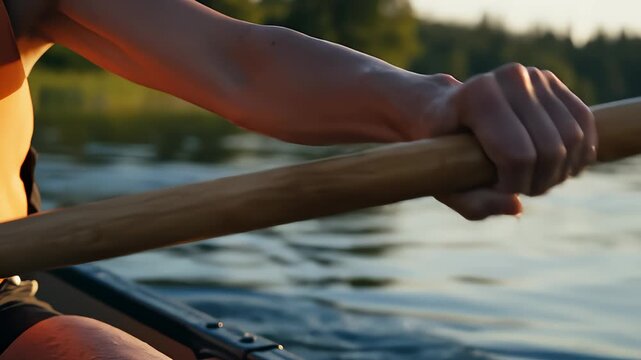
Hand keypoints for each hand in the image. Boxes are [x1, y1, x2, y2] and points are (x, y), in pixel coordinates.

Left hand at [422, 63, 596, 219]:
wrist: (441, 112)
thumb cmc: (439, 151)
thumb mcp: (444, 184)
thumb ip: (474, 204)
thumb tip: (516, 205)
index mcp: (477, 96)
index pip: (518, 155)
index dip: (515, 185)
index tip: (498, 190)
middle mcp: (509, 77)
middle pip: (549, 149)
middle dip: (540, 181)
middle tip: (521, 189)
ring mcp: (533, 75)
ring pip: (573, 138)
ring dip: (561, 171)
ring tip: (536, 179)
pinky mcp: (551, 81)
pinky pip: (585, 123)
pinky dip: (579, 153)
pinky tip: (558, 168)